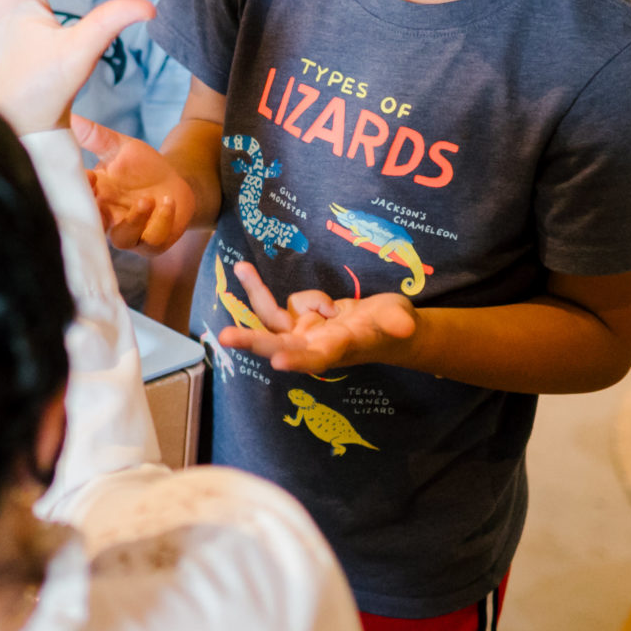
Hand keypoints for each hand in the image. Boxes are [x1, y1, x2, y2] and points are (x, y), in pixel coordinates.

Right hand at [75, 116, 195, 251]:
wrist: (176, 184)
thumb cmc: (143, 167)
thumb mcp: (121, 147)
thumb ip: (95, 136)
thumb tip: (69, 115)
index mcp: (95, 196)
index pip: (78, 198)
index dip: (79, 192)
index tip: (88, 176)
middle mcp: (107, 219)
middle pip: (93, 226)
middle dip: (96, 215)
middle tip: (104, 195)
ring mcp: (129, 234)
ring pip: (123, 238)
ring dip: (135, 220)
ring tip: (146, 199)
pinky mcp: (152, 244)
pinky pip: (152, 239)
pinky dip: (161, 221)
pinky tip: (168, 201)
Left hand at [218, 261, 417, 375]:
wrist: (384, 327)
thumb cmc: (394, 326)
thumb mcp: (399, 320)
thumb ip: (397, 323)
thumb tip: (404, 326)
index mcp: (338, 350)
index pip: (316, 359)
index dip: (298, 361)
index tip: (278, 362)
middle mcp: (313, 345)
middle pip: (279, 345)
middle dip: (254, 341)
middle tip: (226, 339)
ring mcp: (301, 333)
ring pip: (269, 319)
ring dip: (254, 295)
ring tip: (242, 268)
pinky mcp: (295, 318)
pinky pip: (274, 303)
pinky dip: (261, 288)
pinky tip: (248, 270)